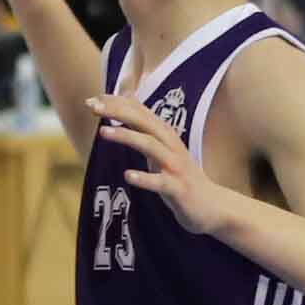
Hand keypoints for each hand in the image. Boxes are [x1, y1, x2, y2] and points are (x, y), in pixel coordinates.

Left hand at [91, 92, 233, 236]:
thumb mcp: (162, 150)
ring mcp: (176, 167)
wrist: (211, 206)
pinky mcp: (179, 189)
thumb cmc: (179, 176)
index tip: (93, 98)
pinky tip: (127, 176)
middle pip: (145, 123)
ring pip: (151, 146)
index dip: (118, 104)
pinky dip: (144, 178)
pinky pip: (160, 182)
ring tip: (103, 132)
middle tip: (94, 106)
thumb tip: (126, 105)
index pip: (141, 113)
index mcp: (166, 137)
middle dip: (119, 112)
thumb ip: (145, 130)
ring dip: (127, 136)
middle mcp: (172, 147)